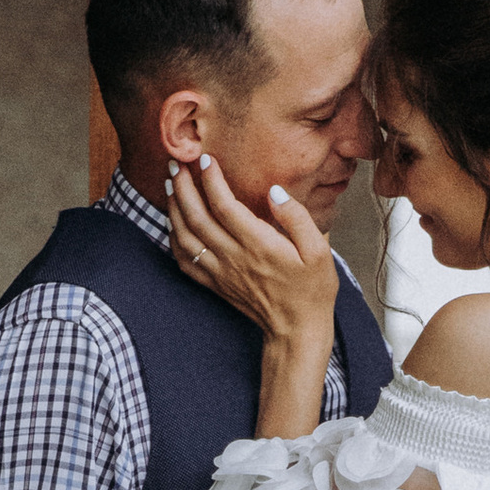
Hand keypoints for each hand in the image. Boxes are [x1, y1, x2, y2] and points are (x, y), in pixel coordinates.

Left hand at [169, 155, 337, 435]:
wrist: (296, 330)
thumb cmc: (312, 289)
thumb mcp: (319, 251)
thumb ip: (297, 218)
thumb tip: (274, 192)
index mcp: (259, 245)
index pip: (224, 205)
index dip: (211, 179)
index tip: (205, 158)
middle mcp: (234, 257)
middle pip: (197, 216)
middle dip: (182, 186)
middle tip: (175, 163)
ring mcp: (221, 272)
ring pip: (185, 236)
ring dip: (173, 208)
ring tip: (170, 185)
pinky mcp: (215, 284)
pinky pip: (185, 260)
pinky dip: (173, 238)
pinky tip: (173, 223)